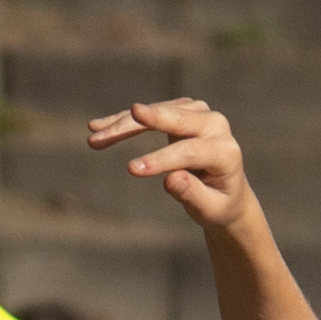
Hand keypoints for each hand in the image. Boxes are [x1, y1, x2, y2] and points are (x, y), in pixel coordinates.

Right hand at [88, 98, 259, 234]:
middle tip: (133, 112)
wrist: (226, 190)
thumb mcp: (209, 209)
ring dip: (125, 124)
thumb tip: (171, 179)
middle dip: (150, 120)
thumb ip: (192, 194)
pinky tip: (99, 126)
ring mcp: (200, 113)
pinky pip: (152, 112)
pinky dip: (125, 120)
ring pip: (159, 112)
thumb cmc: (217, 204)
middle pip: (178, 120)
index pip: (190, 152)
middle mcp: (216, 125)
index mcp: (226, 152)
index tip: (131, 170)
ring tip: (94, 135)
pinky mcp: (183, 110)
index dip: (160, 159)